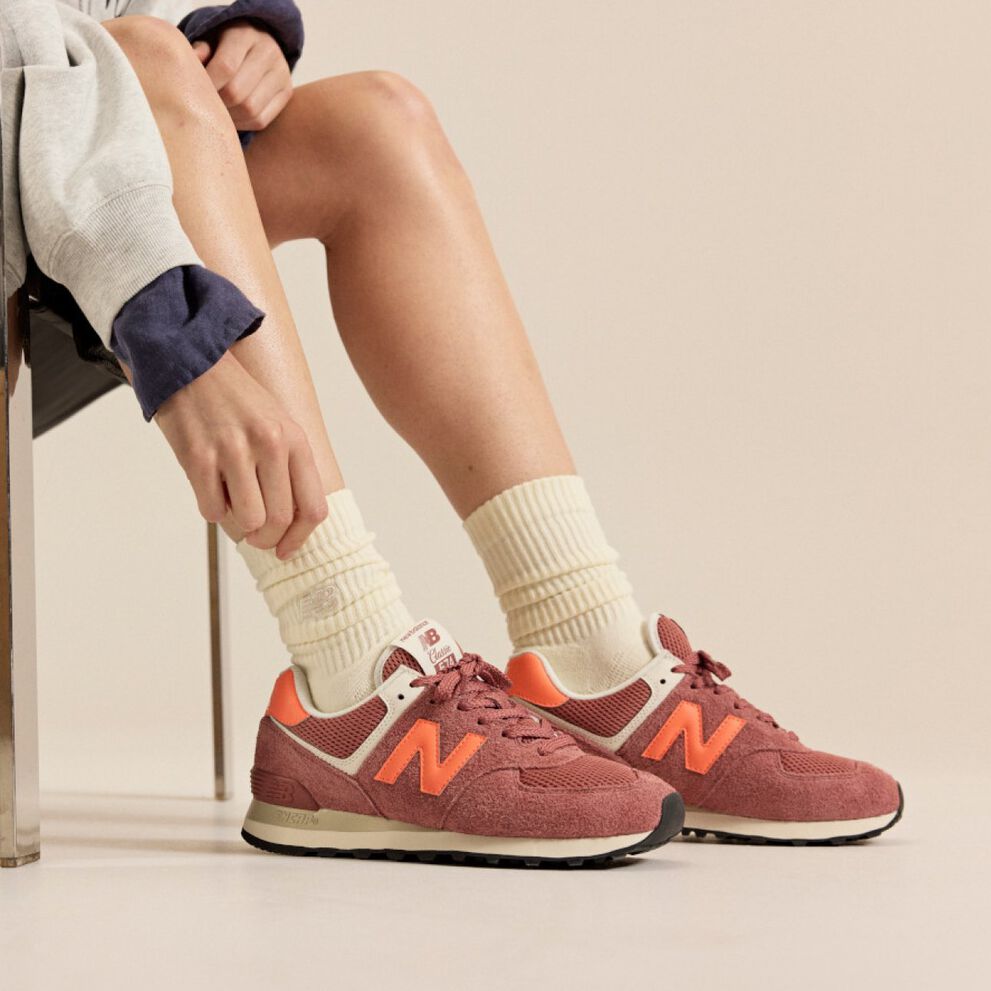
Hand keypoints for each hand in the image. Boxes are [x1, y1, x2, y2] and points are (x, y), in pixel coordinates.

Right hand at [154, 351, 327, 557]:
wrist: (191, 364)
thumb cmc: (237, 401)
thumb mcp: (279, 426)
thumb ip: (290, 469)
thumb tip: (291, 524)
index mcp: (295, 440)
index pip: (313, 508)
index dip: (300, 538)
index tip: (286, 549)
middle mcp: (270, 445)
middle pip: (279, 521)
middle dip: (266, 538)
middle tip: (255, 534)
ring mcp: (234, 451)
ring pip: (249, 521)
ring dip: (239, 525)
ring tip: (232, 504)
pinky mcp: (199, 457)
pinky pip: (212, 510)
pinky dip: (212, 509)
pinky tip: (211, 488)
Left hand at [192, 19, 292, 131]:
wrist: (257, 45)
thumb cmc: (225, 44)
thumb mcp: (210, 40)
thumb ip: (200, 52)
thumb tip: (191, 66)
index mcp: (245, 34)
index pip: (225, 67)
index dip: (208, 85)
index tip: (195, 92)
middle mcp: (268, 52)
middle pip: (237, 93)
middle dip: (218, 104)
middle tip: (205, 106)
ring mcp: (282, 74)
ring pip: (250, 110)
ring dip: (229, 118)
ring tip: (218, 113)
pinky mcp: (287, 93)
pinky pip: (261, 120)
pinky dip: (243, 124)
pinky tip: (232, 118)